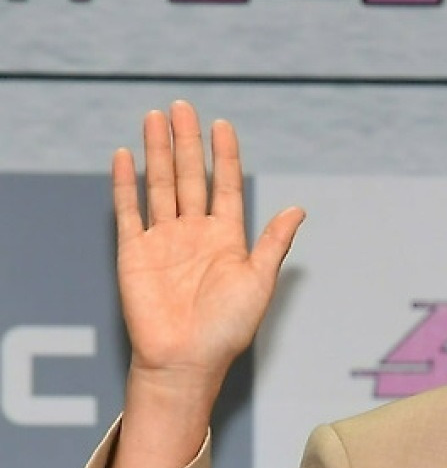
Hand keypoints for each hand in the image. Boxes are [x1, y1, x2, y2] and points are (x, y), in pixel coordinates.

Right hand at [112, 100, 303, 391]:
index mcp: (227, 236)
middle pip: (190, 176)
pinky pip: (129, 211)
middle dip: (186, 141)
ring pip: (160, 185)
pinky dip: (126, 184)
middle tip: (181, 106)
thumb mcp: (259, 281)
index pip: (225, 184)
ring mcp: (163, 240)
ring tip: (155, 118)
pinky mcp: (135, 253)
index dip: (223, 154)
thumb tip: (299, 208)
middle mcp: (194, 232)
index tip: (221, 124)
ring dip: (157, 152)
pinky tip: (126, 157)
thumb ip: (274, 242)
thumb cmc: (228, 328)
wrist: (187, 361)